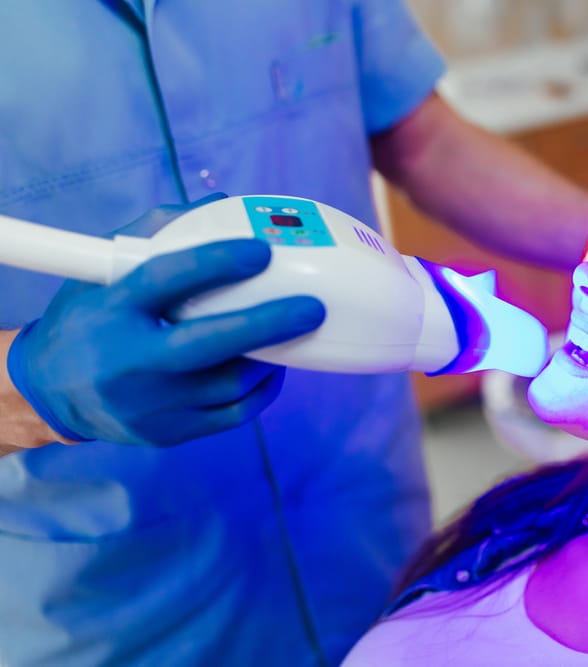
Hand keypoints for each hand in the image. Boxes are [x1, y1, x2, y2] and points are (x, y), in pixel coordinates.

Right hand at [6, 198, 325, 445]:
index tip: (262, 250)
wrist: (53, 391)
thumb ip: (160, 233)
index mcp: (111, 309)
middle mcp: (128, 361)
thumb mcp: (105, 270)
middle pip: (207, 344)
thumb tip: (224, 206)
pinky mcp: (168, 434)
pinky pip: (233, 415)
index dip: (216, 262)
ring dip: (271, 356)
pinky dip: (262, 389)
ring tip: (295, 331)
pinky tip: (275, 366)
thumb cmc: (92, 318)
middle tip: (312, 307)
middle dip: (267, 324)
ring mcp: (149, 404)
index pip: (165, 278)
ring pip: (229, 384)